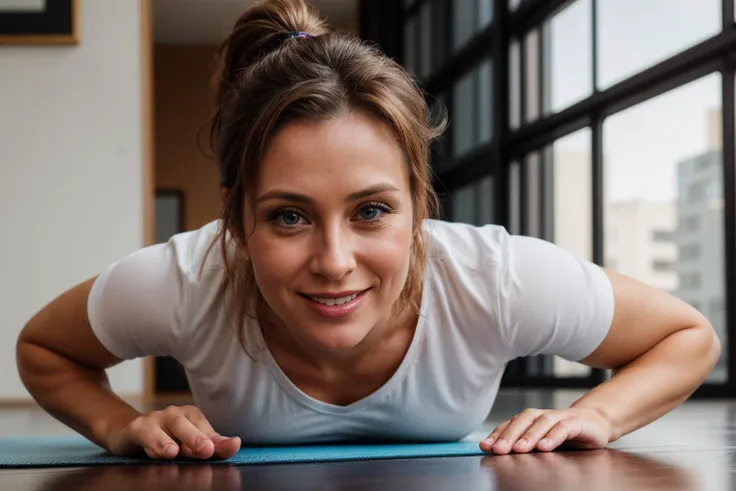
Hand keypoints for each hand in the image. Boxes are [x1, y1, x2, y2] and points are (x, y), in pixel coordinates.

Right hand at [106, 405, 240, 459]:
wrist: (129, 433)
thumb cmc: (165, 439)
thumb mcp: (187, 444)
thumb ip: (211, 445)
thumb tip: (234, 444)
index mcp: (191, 416)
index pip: (208, 429)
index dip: (219, 440)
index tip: (233, 446)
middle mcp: (176, 414)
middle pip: (190, 424)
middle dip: (199, 437)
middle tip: (208, 450)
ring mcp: (156, 418)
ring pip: (171, 426)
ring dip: (176, 438)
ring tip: (179, 452)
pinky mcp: (137, 427)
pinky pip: (147, 433)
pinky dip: (156, 442)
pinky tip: (165, 451)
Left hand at [479, 407, 612, 453]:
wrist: (595, 423)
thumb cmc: (565, 434)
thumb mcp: (542, 441)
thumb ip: (523, 445)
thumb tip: (495, 451)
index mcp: (531, 420)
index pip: (510, 425)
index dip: (497, 435)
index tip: (485, 447)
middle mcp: (542, 416)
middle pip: (523, 421)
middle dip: (509, 435)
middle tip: (498, 449)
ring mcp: (559, 418)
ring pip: (541, 423)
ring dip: (529, 436)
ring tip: (519, 449)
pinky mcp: (576, 423)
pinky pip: (563, 428)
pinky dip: (553, 436)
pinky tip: (545, 447)